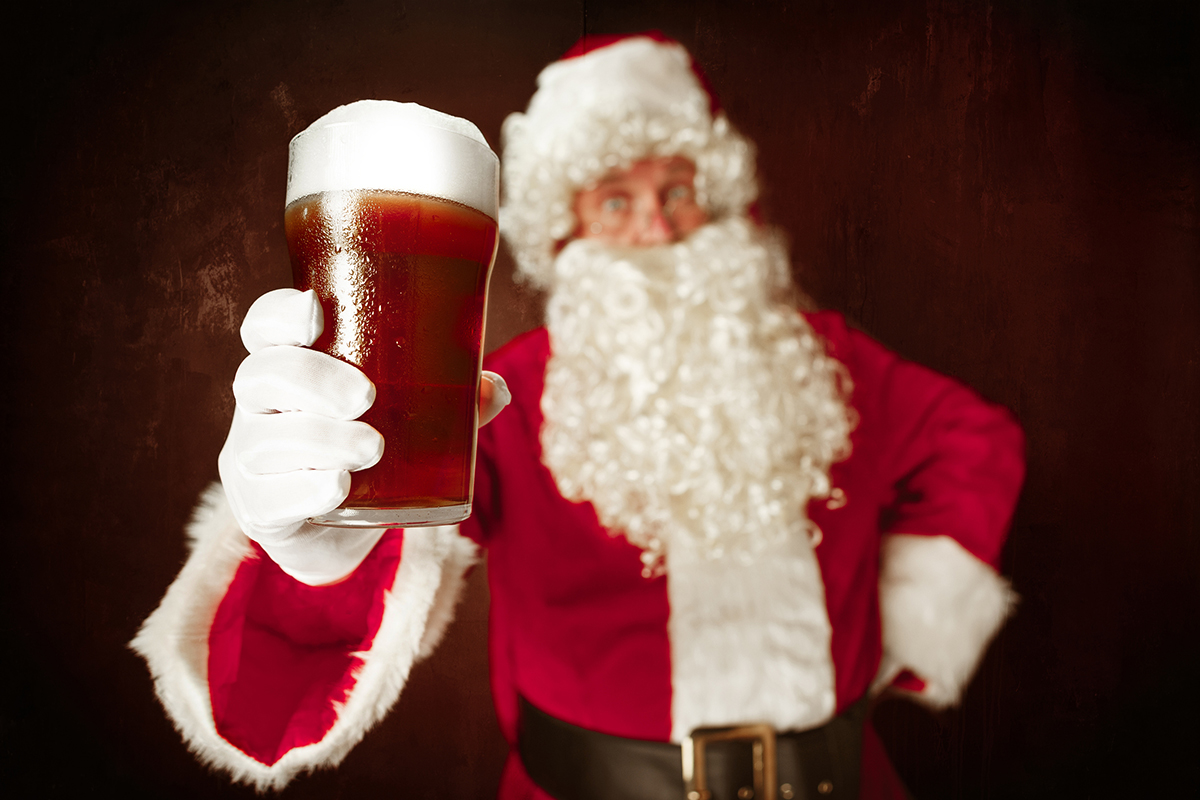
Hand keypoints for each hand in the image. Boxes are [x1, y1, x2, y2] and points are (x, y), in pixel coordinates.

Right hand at [217, 288, 509, 583]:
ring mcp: (250, 461)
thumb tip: (495, 387)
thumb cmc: (370, 453)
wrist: (339, 534)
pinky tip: (337, 489)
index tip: (314, 313)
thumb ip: (451, 403)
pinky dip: (306, 491)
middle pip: (260, 376)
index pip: (263, 329)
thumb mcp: (409, 421)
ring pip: (263, 439)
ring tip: (373, 449)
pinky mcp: (259, 511)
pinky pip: (268, 498)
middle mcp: (259, 409)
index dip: (278, 316)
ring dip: (322, 439)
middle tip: (367, 397)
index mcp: (289, 369)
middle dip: (313, 380)